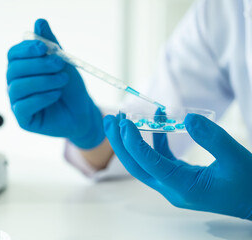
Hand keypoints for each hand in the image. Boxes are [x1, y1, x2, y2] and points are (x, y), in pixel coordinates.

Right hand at [6, 19, 103, 148]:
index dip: (26, 49)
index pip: (13, 54)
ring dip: (43, 81)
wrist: (81, 113)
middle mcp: (15, 84)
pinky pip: (23, 106)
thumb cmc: (70, 88)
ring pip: (18, 87)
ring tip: (62, 80)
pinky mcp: (23, 119)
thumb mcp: (63, 63)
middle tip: (60, 64)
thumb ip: (50, 44)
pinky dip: (41, 98)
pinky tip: (56, 94)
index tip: (45, 48)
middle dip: (38, 65)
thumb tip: (39, 22)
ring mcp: (17, 102)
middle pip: (14, 69)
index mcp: (22, 68)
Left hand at [103, 113, 251, 219]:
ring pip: (144, 162)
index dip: (134, 143)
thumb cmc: (248, 184)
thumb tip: (189, 118)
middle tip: (110, 120)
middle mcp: (172, 188)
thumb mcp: (236, 158)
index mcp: (183, 187)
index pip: (150, 164)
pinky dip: (156, 140)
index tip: (124, 123)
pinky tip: (158, 119)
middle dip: (121, 143)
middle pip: (137, 166)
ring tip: (123, 118)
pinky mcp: (177, 177)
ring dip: (132, 141)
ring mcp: (172, 184)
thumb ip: (213, 138)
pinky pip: (160, 158)